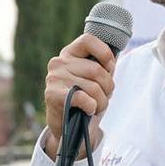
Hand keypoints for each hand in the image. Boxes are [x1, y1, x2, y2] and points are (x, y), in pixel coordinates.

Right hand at [44, 34, 115, 159]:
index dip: (104, 53)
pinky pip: (82, 98)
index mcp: (70, 53)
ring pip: (93, 87)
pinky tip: (88, 110)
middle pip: (96, 70)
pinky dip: (91, 106)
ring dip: (101, 101)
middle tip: (104, 97)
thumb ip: (102, 67)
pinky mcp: (52, 95)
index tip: (109, 67)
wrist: (66, 125)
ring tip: (96, 106)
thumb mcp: (94, 79)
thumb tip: (113, 62)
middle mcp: (59, 62)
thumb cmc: (84, 99)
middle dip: (108, 87)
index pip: (88, 40)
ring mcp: (54, 78)